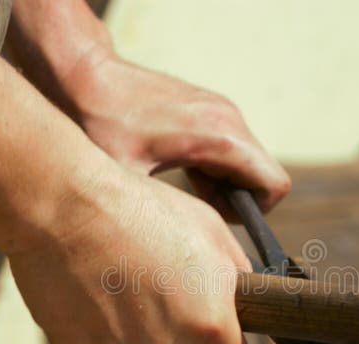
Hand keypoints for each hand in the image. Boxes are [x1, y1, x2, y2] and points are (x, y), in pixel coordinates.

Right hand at [7, 162, 251, 343]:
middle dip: (175, 330)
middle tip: (156, 281)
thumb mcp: (210, 229)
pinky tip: (92, 281)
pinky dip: (98, 322)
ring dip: (135, 325)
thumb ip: (235, 275)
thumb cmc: (144, 209)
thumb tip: (241, 298)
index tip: (212, 330)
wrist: (67, 207)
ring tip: (119, 273)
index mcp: (209, 323)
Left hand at [66, 51, 290, 218]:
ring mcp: (221, 110)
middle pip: (262, 176)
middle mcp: (229, 118)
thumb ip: (158, 213)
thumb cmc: (101, 123)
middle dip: (239, 201)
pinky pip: (230, 149)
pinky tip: (179, 174)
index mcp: (219, 136)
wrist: (84, 74)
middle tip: (197, 211)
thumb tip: (169, 254)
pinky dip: (215, 169)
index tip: (220, 220)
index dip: (256, 213)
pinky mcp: (209, 109)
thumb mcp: (126, 178)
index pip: (274, 184)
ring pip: (246, 162)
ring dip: (225, 185)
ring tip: (185, 193)